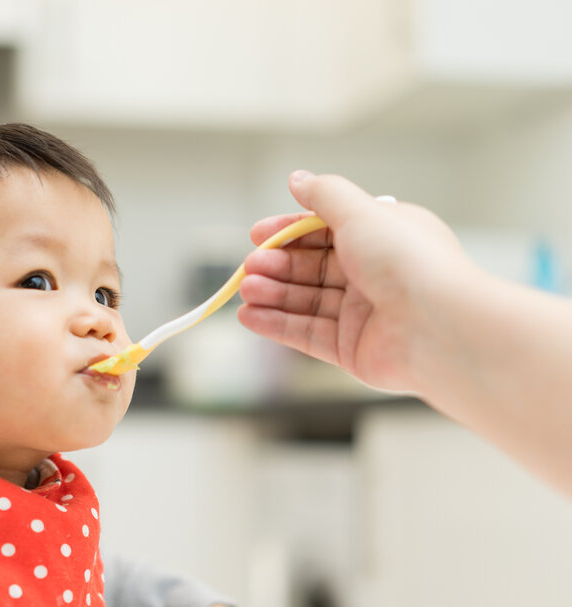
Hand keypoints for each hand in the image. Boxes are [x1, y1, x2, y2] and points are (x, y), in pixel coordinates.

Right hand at [237, 170, 475, 393]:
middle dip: (276, 265)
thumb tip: (297, 178)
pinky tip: (249, 316)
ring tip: (245, 291)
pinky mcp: (352, 349)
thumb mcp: (361, 213)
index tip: (257, 235)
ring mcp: (363, 313)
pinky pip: (306, 334)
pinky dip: (276, 325)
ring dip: (271, 294)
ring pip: (305, 300)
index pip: (325, 231)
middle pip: (311, 267)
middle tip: (249, 267)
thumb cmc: (408, 263)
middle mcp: (374, 274)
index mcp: (383, 237)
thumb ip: (324, 195)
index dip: (289, 231)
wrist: (440, 328)